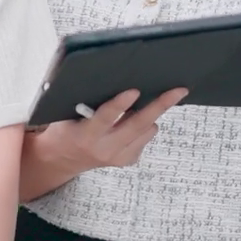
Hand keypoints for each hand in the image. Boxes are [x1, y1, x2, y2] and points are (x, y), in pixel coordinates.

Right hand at [38, 88, 186, 172]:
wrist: (62, 159)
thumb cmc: (65, 129)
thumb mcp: (66, 114)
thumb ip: (87, 102)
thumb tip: (115, 80)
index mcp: (86, 135)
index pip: (105, 118)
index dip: (120, 104)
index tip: (134, 91)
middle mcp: (104, 149)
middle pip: (138, 125)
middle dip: (160, 105)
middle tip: (178, 90)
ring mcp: (118, 157)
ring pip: (147, 130)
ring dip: (149, 114)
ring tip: (142, 102)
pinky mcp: (127, 160)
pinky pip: (145, 137)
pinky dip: (143, 126)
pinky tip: (131, 121)